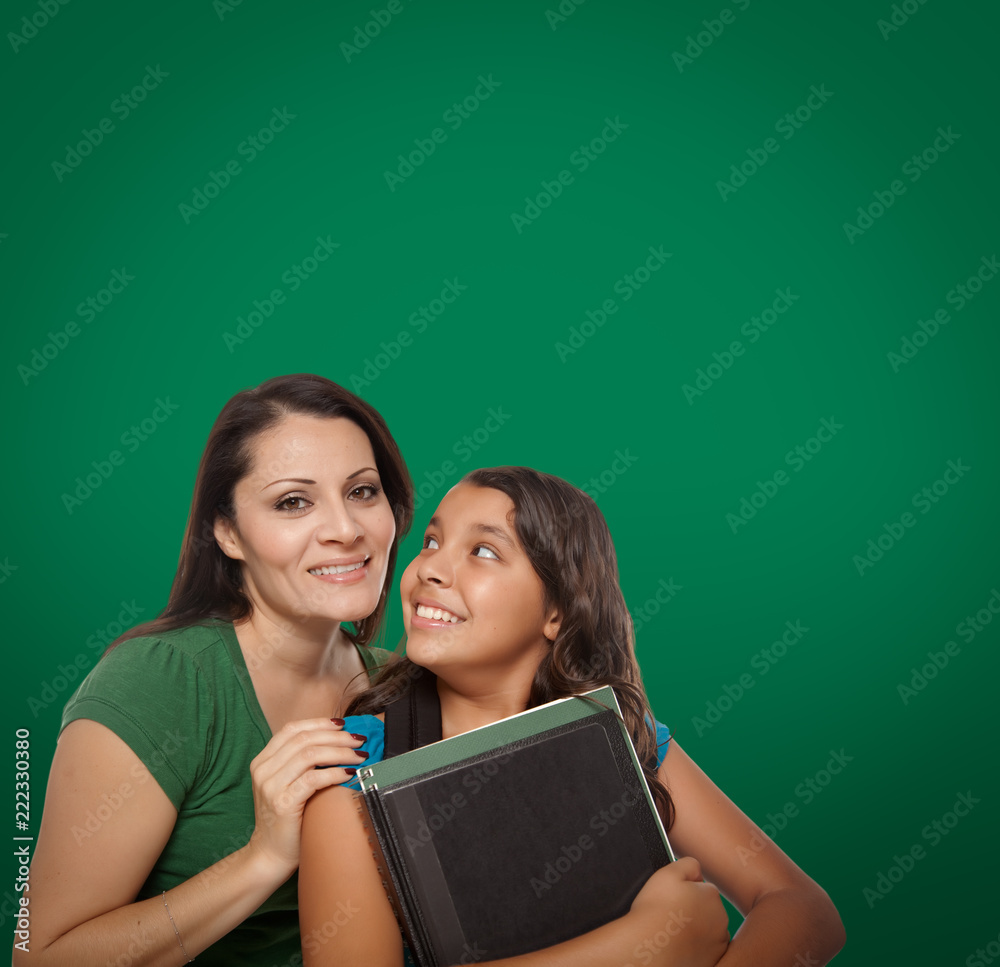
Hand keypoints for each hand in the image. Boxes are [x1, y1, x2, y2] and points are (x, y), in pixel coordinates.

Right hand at [246, 717, 367, 876]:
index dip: (319, 723)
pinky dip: (335, 772)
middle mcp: (263, 770)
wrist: (269, 856)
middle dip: (336, 737)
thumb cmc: (285, 819)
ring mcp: (271, 786)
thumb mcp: (286, 784)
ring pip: (311, 755)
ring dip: (340, 752)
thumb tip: (335, 740)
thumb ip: (299, 763)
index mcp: (262, 761)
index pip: (292, 729)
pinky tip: (349, 773)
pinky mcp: (283, 803)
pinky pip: (314, 779)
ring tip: (359, 756)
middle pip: (305, 739)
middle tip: (359, 740)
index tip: (343, 724)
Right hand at [626, 857, 729, 966]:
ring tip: (673, 931)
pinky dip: (694, 948)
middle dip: (693, 910)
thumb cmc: (655, 911)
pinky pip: (704, 950)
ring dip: (695, 929)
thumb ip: (688, 863)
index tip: (672, 898)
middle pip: (707, 910)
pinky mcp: (711, 962)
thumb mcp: (668, 872)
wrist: (649, 947)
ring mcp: (717, 944)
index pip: (703, 888)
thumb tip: (697, 869)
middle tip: (671, 914)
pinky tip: (678, 946)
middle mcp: (721, 920)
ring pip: (707, 931)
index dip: (685, 891)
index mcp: (712, 896)